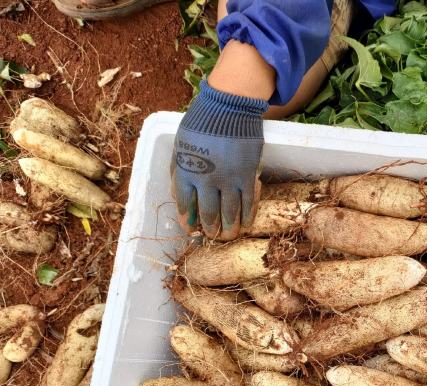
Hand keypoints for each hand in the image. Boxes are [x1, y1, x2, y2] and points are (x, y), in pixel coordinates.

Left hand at [171, 80, 268, 239]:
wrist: (229, 107)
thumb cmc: (201, 123)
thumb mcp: (180, 144)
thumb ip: (177, 169)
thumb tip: (177, 194)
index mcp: (185, 171)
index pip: (184, 203)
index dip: (188, 219)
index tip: (191, 228)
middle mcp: (206, 179)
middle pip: (207, 213)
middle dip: (210, 228)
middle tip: (212, 235)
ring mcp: (228, 179)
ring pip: (228, 212)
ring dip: (228, 228)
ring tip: (228, 236)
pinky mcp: (247, 176)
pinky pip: (247, 203)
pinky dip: (246, 216)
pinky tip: (245, 224)